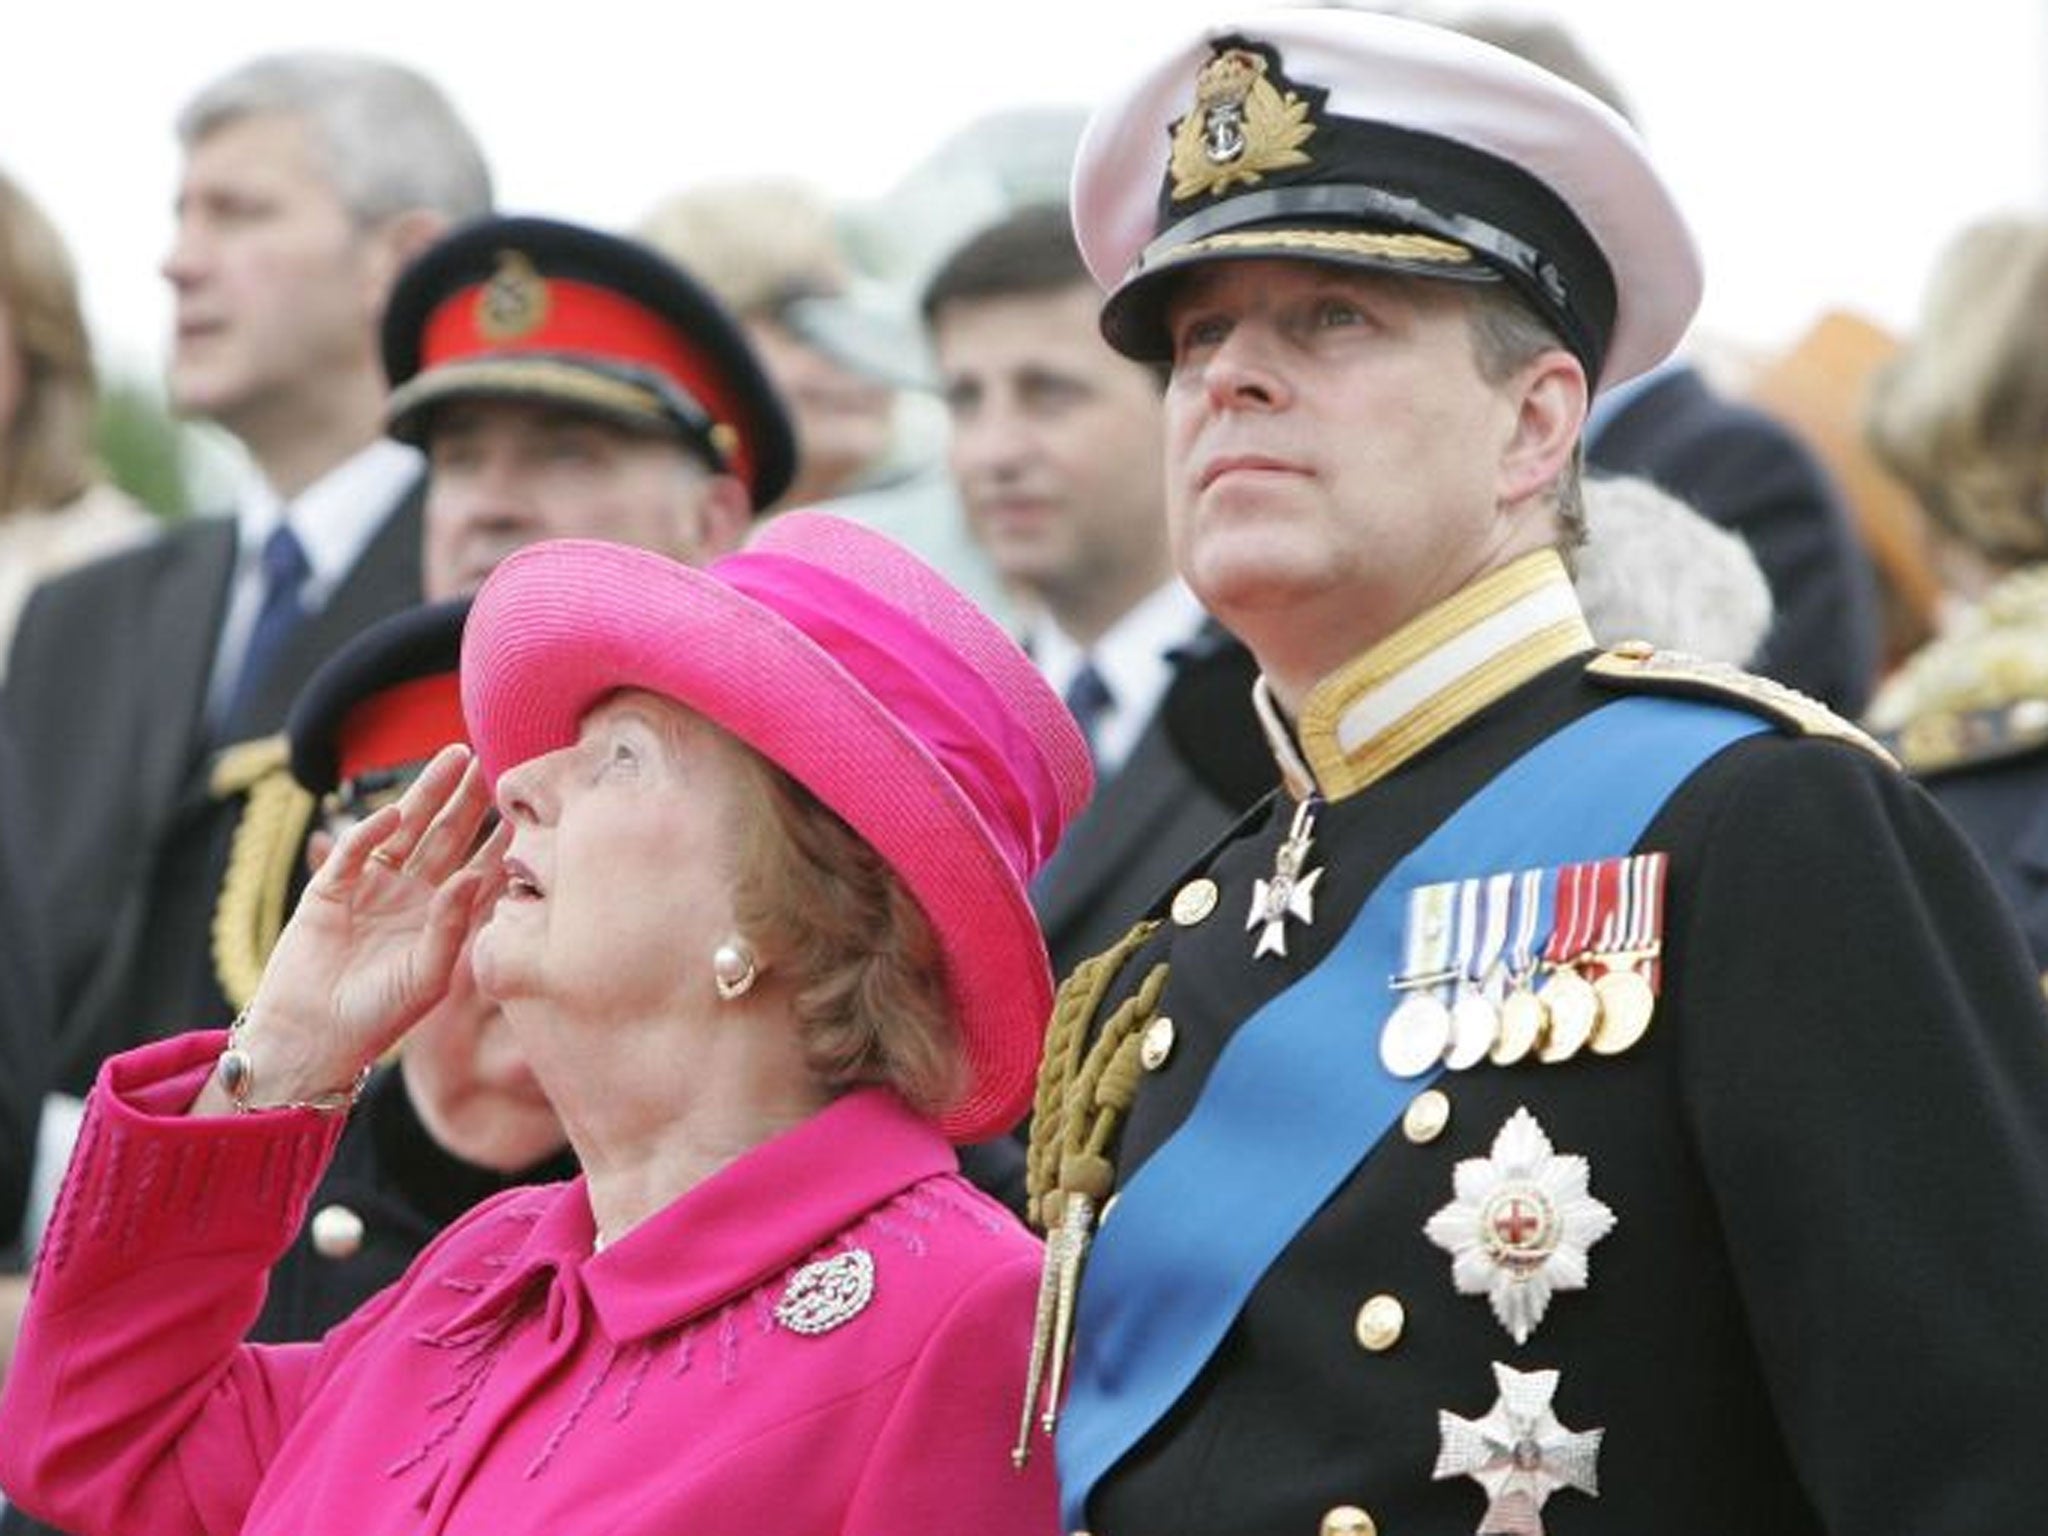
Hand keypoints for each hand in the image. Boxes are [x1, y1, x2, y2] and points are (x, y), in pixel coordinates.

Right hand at [206, 745, 508, 1110]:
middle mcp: (410, 895)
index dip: (500, 839)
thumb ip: (452, 925)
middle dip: (466, 799)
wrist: (314, 1038)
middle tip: (489, 760)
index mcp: (441, 917)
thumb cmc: (379, 1016)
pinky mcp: (331, 888)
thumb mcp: (430, 975)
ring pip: (404, 829)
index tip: (526, 808)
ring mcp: (371, 887)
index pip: (477, 868)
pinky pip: (354, 851)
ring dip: (426, 794)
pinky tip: (393, 815)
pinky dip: (369, 832)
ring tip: (454, 759)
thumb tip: (473, 875)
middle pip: (445, 835)